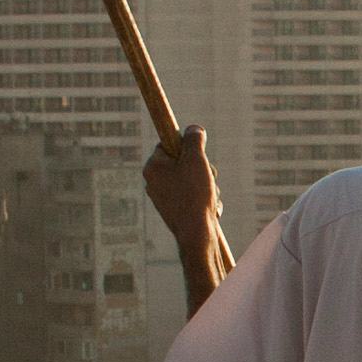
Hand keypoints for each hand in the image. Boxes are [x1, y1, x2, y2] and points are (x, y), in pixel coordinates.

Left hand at [140, 123, 218, 259]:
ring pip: (189, 179)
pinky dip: (203, 199)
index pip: (168, 144)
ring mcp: (162, 197)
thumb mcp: (197, 159)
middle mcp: (153, 181)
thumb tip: (194, 128)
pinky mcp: (173, 210)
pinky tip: (208, 208)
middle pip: (181, 162)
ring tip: (208, 195)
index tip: (199, 154)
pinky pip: (190, 196)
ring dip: (205, 184)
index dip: (187, 146)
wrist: (195, 233)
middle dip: (200, 168)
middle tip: (207, 176)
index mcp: (152, 167)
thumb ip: (194, 140)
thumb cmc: (194, 194)